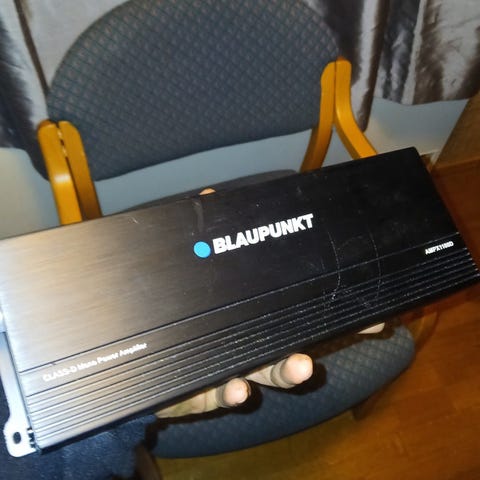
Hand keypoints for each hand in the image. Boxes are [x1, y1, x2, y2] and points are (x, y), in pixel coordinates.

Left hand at [156, 187, 384, 417]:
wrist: (142, 353)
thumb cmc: (178, 309)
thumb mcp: (192, 268)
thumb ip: (204, 235)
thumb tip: (210, 195)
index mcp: (255, 313)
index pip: (299, 310)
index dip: (334, 310)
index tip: (371, 314)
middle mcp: (252, 340)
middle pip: (298, 342)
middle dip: (338, 330)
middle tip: (361, 333)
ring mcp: (237, 366)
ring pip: (272, 371)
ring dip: (288, 370)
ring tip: (300, 365)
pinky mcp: (212, 389)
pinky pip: (227, 393)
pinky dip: (235, 392)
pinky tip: (239, 387)